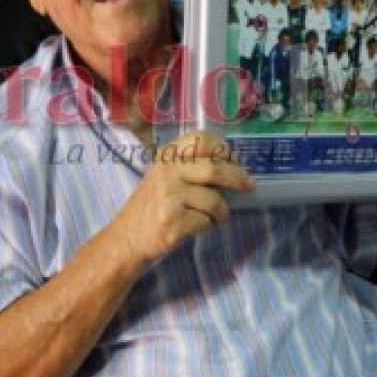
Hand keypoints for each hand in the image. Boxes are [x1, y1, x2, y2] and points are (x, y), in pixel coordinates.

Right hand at [109, 131, 253, 266]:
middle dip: (237, 178)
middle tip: (248, 186)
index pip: (202, 139)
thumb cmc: (154, 204)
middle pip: (215, 169)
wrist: (127, 237)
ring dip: (221, 212)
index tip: (233, 160)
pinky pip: (207, 221)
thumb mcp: (166, 174)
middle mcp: (167, 170)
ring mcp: (169, 196)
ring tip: (213, 216)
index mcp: (167, 155)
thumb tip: (234, 165)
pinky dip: (209, 226)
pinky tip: (196, 226)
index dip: (223, 149)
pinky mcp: (173, 221)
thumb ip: (192, 164)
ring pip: (214, 200)